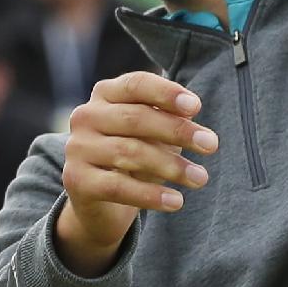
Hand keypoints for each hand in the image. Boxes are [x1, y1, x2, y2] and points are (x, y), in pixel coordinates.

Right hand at [57, 73, 215, 274]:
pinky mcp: (76, 180)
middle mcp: (85, 116)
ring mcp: (77, 148)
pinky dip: (150, 195)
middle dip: (177, 131)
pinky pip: (118, 187)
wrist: (100, 202)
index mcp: (105, 94)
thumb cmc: (134, 155)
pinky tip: (176, 201)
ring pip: (129, 153)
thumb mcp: (152, 132)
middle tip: (211, 145)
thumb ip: (168, 117)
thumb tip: (190, 111)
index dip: (165, 93)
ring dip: (171, 166)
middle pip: (135, 118)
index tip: (196, 106)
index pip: (135, 84)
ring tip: (200, 178)